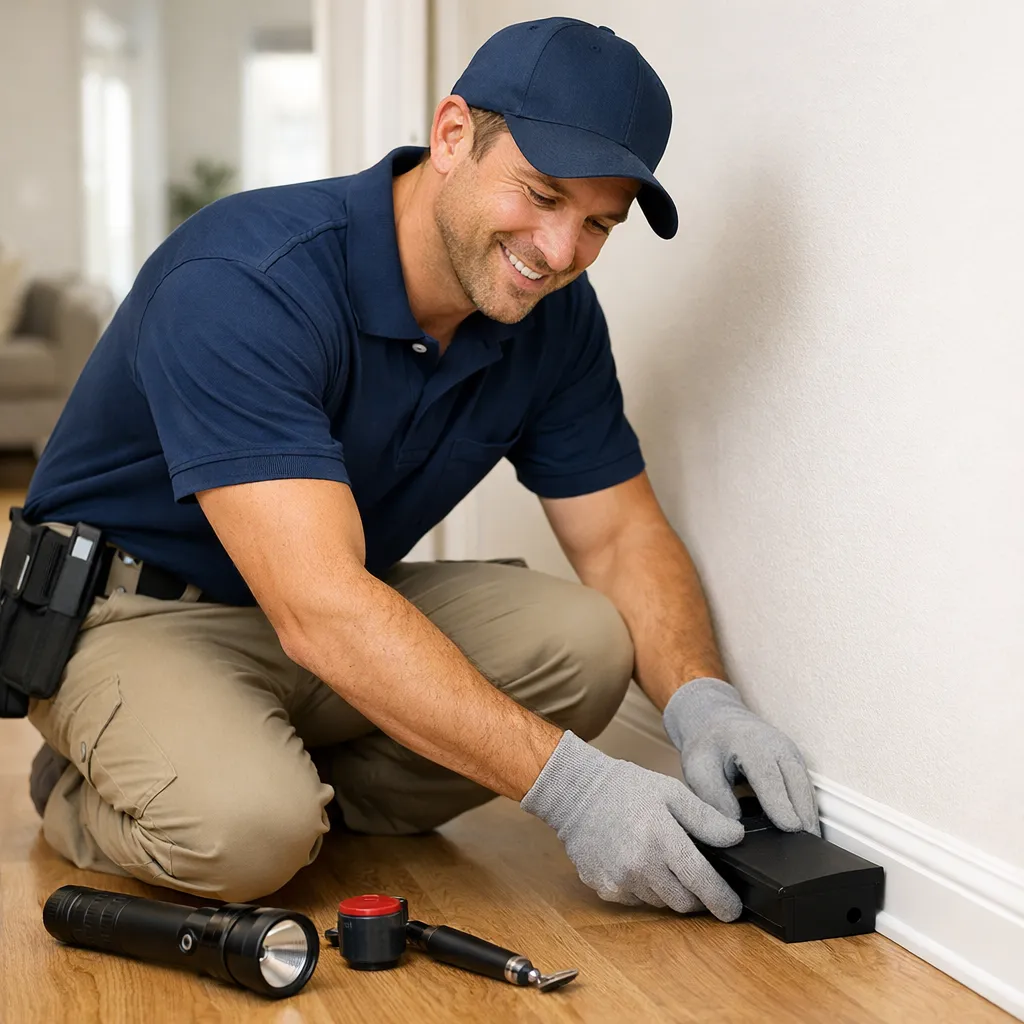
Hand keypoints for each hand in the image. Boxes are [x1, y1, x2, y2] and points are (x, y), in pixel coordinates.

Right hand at [521, 731, 744, 919]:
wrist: (576, 792)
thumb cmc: (625, 788)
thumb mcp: (671, 791)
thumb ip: (705, 817)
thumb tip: (735, 837)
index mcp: (662, 839)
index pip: (703, 883)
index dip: (723, 901)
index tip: (733, 908)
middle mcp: (640, 866)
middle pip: (683, 902)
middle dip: (697, 896)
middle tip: (697, 878)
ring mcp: (620, 880)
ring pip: (660, 902)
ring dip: (669, 890)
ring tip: (662, 861)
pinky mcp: (604, 887)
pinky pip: (635, 899)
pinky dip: (644, 888)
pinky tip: (637, 862)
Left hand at [663, 678, 819, 834]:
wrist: (717, 721)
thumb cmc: (708, 746)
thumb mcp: (698, 768)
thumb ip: (714, 797)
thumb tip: (735, 828)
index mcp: (751, 743)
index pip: (769, 776)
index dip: (780, 802)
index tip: (790, 827)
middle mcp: (777, 746)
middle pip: (797, 783)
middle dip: (803, 815)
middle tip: (806, 850)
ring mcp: (791, 754)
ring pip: (806, 788)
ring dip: (809, 817)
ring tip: (809, 849)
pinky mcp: (796, 765)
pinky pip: (805, 790)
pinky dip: (806, 811)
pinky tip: (804, 835)